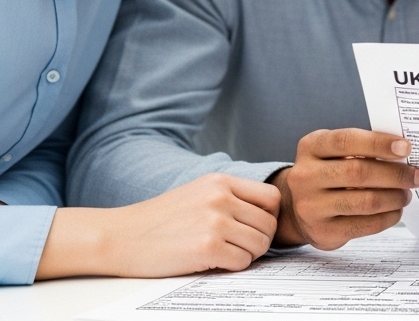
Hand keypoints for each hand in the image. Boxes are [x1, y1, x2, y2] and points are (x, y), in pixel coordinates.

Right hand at [36, 173, 279, 278]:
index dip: (268, 217)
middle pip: (269, 224)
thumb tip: (269, 216)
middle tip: (236, 247)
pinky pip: (243, 262)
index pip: (272, 197)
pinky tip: (211, 262)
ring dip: (246, 255)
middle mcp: (221, 197)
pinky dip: (232, 266)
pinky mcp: (208, 247)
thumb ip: (230, 198)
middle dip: (258, 240)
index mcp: (220, 181)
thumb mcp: (196, 193)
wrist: (118, 238)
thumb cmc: (158, 221)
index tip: (253, 228)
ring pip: (260, 245)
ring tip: (221, 254)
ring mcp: (215, 221)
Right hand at [270, 128, 418, 249]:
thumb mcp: (335, 153)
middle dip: (395, 174)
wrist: (297, 207)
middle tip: (416, 176)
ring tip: (406, 194)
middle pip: (359, 172)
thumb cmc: (329, 172)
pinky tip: (395, 211)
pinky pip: (364, 225)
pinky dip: (387, 217)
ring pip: (365, 201)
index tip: (406, 147)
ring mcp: (310, 206)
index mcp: (311, 146)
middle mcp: (305, 176)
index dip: (379, 143)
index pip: (347, 140)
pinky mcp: (323, 231)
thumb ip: (363, 149)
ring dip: (394, 197)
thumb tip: (405, 153)